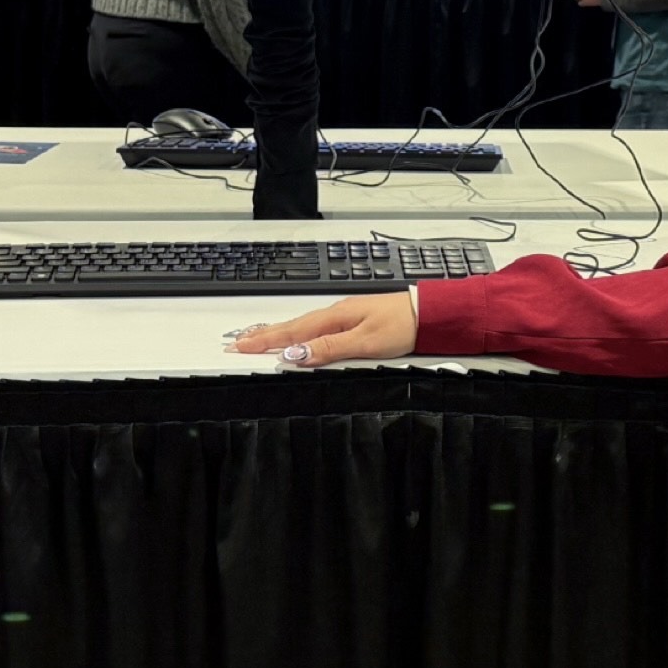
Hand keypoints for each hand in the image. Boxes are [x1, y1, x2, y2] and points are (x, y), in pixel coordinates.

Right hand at [228, 295, 418, 366]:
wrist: (429, 314)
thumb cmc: (402, 325)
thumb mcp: (365, 341)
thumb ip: (330, 348)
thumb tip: (297, 353)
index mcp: (335, 317)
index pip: (292, 332)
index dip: (266, 341)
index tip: (241, 347)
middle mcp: (336, 313)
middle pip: (293, 326)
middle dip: (264, 335)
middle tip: (239, 343)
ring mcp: (344, 315)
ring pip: (304, 326)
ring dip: (280, 333)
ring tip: (259, 339)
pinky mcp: (353, 320)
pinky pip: (317, 327)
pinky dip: (299, 332)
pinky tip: (298, 336)